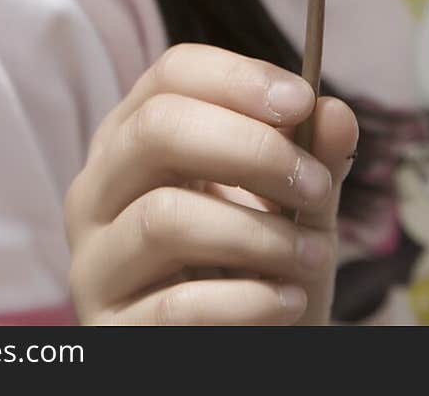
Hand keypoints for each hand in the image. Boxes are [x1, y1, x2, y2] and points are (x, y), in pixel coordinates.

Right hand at [64, 42, 357, 324]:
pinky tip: (288, 302)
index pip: (173, 73)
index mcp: (135, 136)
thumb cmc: (256, 268)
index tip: (302, 102)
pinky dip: (246, 302)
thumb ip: (311, 159)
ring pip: (163, 217)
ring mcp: (93, 260)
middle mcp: (98, 188)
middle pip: (157, 129)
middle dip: (251, 149)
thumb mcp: (292, 208)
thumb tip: (336, 111)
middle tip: (315, 185)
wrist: (240, 355)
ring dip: (257, 234)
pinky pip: (175, 305)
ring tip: (313, 256)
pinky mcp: (110, 330)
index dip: (239, 78)